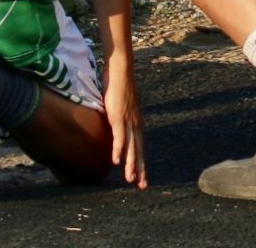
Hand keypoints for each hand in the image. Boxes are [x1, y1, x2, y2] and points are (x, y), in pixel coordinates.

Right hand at [104, 57, 147, 187]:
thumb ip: (118, 120)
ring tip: (131, 179)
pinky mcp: (118, 116)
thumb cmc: (119, 87)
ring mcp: (128, 120)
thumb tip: (112, 127)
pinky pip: (119, 135)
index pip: (141, 147)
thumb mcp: (120, 108)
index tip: (143, 179)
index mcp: (137, 123)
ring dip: (131, 164)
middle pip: (139, 151)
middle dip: (141, 169)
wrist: (121, 70)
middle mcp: (136, 124)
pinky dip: (118, 149)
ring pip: (131, 147)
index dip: (142, 163)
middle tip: (142, 186)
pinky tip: (116, 161)